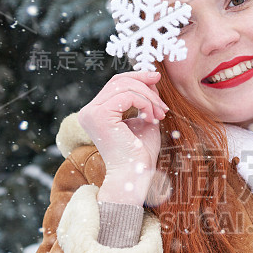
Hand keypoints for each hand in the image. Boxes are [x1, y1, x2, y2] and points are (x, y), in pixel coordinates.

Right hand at [77, 69, 167, 204]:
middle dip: (145, 85)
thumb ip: (145, 99)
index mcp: (97, 111)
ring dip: (149, 97)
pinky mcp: (99, 116)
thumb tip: (151, 77)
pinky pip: (127, 96)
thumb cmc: (140, 154)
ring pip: (124, 86)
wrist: (135, 175)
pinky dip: (145, 103)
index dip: (137, 77)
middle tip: (163, 104)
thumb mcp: (144, 120)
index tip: (157, 79)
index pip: (116, 83)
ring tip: (160, 115)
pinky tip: (153, 119)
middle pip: (119, 80)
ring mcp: (91, 113)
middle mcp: (89, 111)